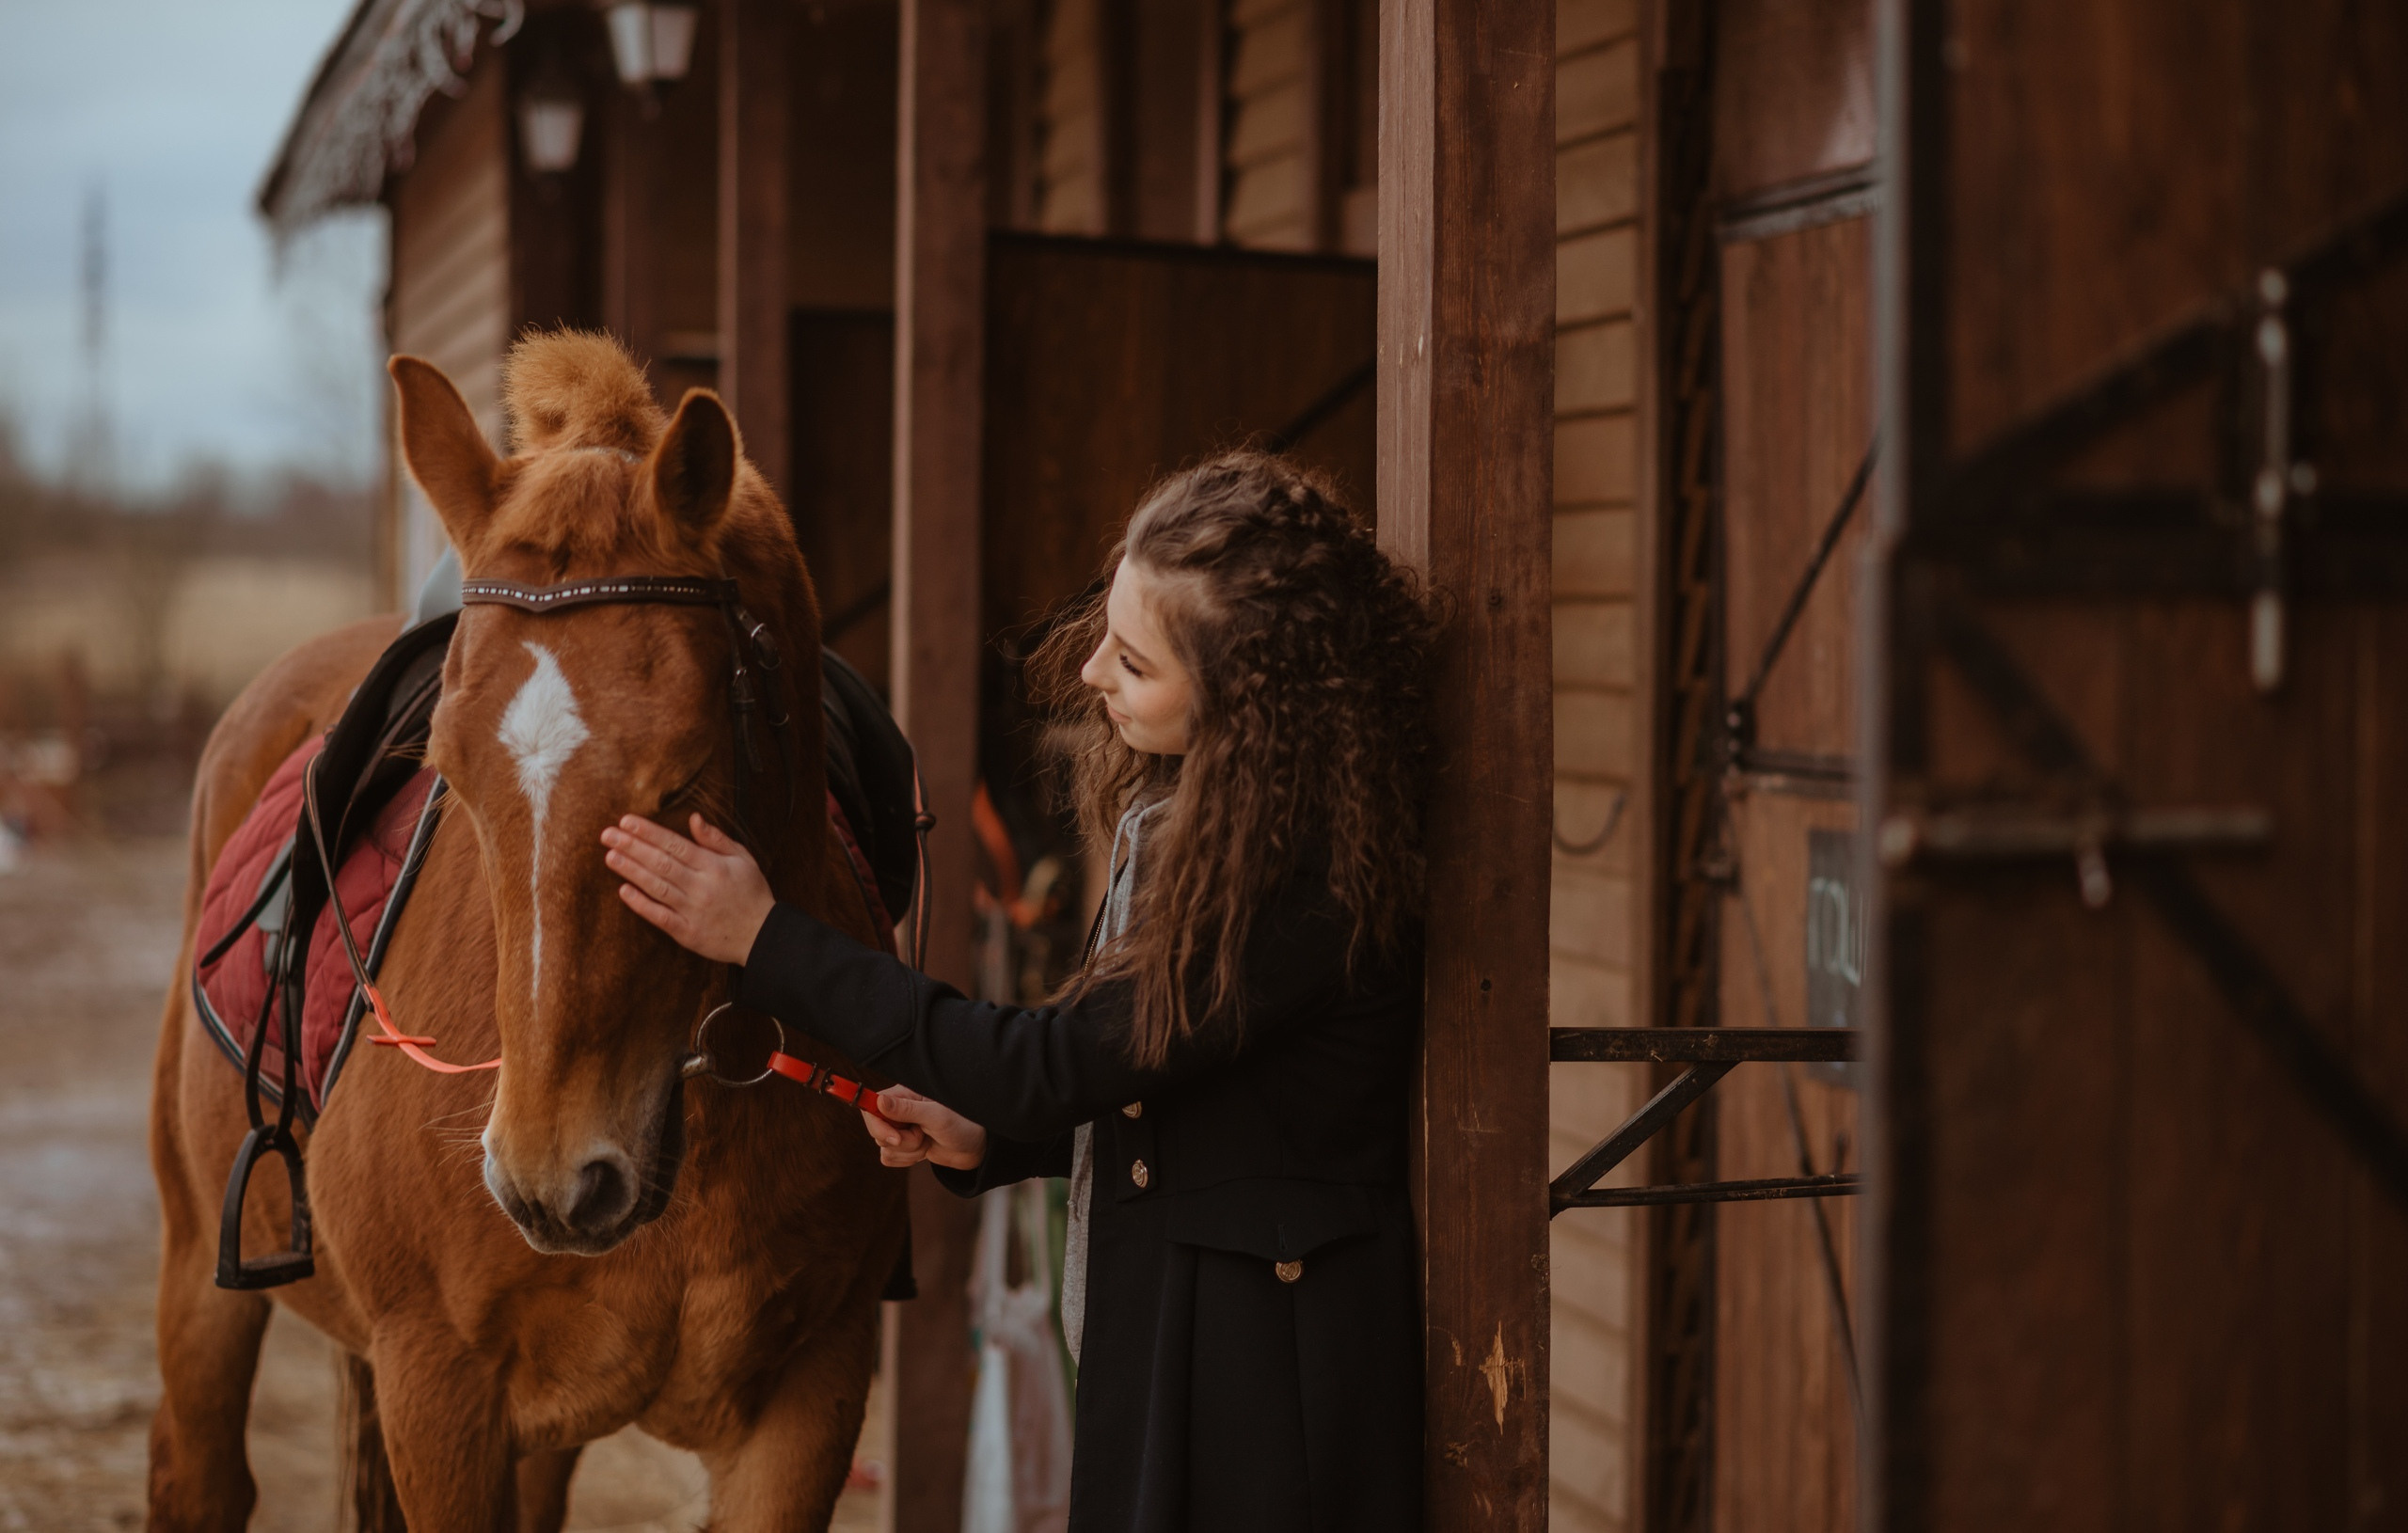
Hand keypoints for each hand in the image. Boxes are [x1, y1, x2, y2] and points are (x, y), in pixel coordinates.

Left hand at [602, 814, 775, 965]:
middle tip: (608, 834)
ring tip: (610, 855)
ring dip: (631, 871)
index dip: (649, 832)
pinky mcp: (686, 932)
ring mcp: (692, 911)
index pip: (675, 844)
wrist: (762, 935)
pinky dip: (641, 904)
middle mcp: (701, 887)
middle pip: (661, 863)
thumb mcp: (743, 859)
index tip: (627, 821)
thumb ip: (717, 839)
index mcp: (714, 866)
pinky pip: (659, 916)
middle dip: (632, 847)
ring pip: (657, 887)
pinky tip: (624, 891)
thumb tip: (694, 818)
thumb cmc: (752, 893)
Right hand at [861, 1086, 987, 1171]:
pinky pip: (889, 1158)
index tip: (895, 1138)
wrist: (976, 1147)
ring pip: (884, 1147)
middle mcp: (898, 1110)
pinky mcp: (903, 1146)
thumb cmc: (962, 1124)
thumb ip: (907, 1109)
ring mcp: (900, 1128)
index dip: (878, 1125)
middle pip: (876, 1130)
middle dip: (900, 1142)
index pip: (871, 1106)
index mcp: (903, 1095)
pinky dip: (907, 1160)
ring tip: (928, 1141)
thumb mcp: (936, 1116)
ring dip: (908, 1151)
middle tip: (922, 1137)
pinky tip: (924, 1151)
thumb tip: (879, 1100)